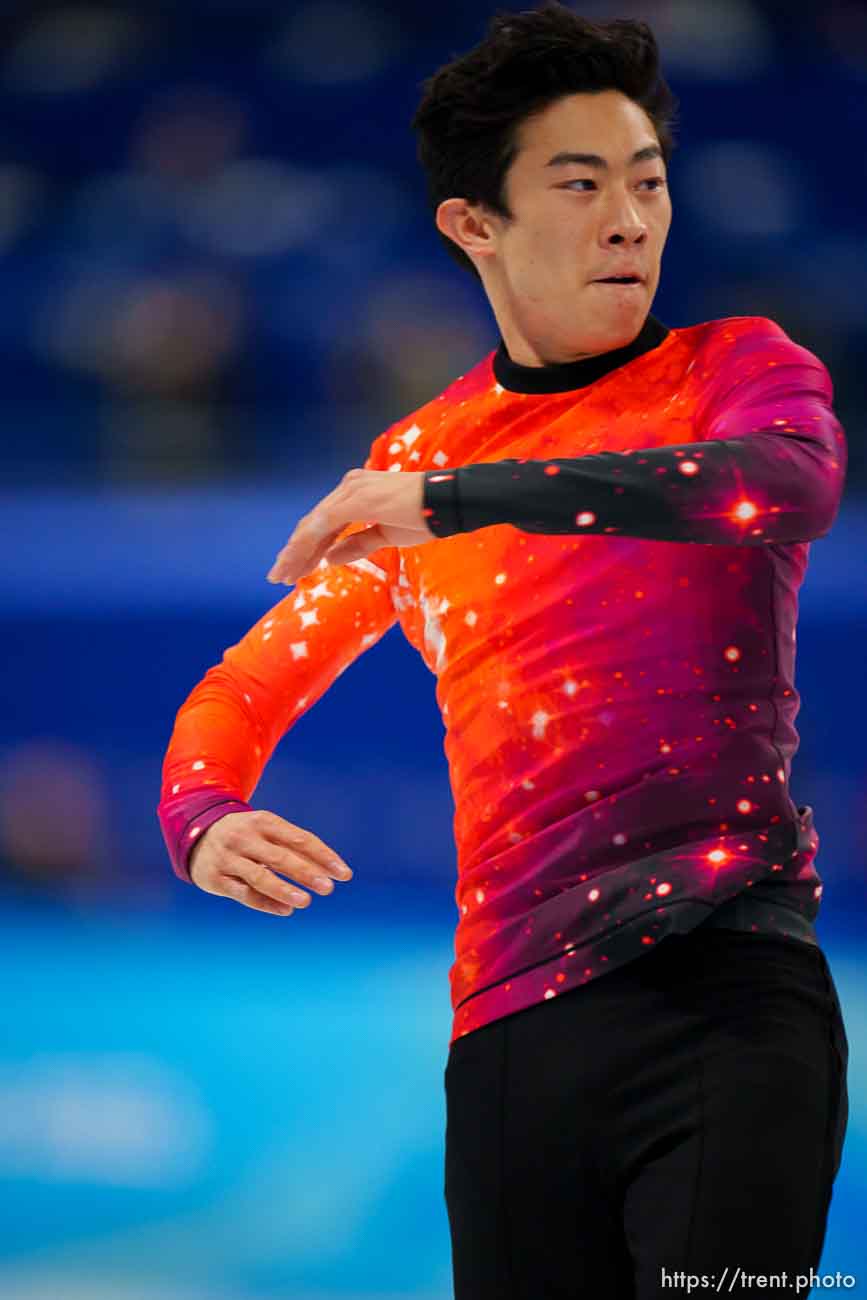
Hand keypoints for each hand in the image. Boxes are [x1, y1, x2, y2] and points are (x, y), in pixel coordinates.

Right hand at [189, 810, 352, 915]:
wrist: (195, 833)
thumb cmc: (246, 836)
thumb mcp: (266, 830)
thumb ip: (293, 849)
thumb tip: (327, 871)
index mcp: (264, 821)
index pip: (300, 839)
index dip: (323, 856)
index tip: (344, 874)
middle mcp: (245, 838)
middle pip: (280, 856)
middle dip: (306, 872)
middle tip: (328, 888)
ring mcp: (229, 858)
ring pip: (259, 876)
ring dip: (284, 889)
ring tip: (305, 901)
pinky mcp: (215, 878)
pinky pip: (243, 893)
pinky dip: (265, 903)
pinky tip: (285, 910)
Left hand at [267, 468, 434, 585]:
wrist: (449, 501)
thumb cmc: (424, 516)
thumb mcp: (385, 536)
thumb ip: (356, 544)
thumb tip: (328, 558)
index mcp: (355, 493)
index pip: (323, 523)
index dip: (305, 548)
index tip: (293, 570)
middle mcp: (348, 487)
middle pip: (312, 524)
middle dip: (294, 553)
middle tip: (277, 576)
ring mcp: (351, 490)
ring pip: (313, 526)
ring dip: (295, 553)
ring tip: (282, 575)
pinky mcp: (356, 499)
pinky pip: (324, 525)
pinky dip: (308, 545)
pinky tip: (297, 563)